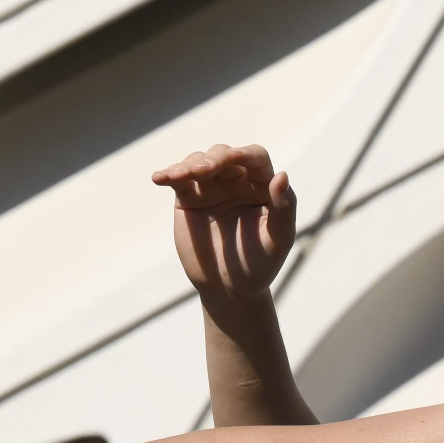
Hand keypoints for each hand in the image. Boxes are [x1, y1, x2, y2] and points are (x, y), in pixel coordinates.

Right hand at [151, 144, 296, 308]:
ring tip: (179, 177)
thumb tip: (283, 175)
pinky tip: (159, 178)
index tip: (233, 159)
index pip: (255, 157)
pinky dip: (168, 175)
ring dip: (189, 165)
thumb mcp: (278, 239)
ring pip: (199, 161)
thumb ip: (285, 208)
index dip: (244, 154)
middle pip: (224, 155)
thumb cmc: (260, 264)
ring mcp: (212, 187)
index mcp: (262, 185)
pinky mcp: (189, 198)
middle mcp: (237, 181)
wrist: (230, 289)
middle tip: (202, 172)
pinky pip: (178, 179)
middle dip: (213, 159)